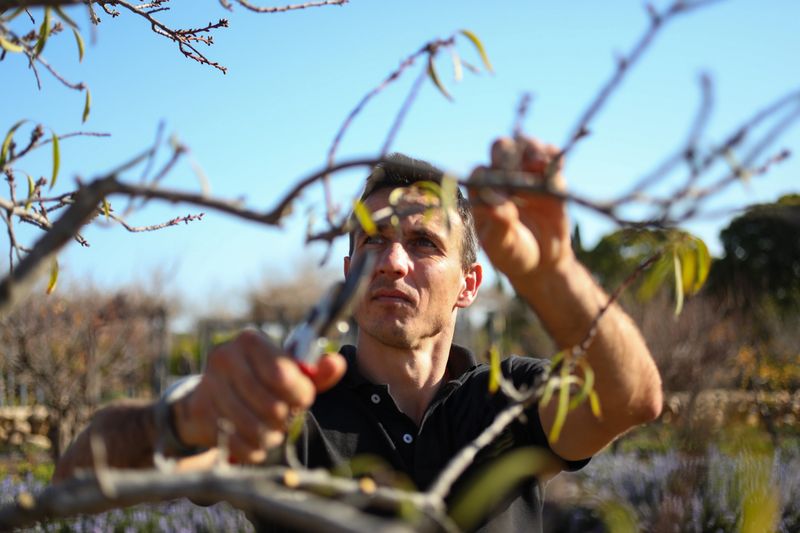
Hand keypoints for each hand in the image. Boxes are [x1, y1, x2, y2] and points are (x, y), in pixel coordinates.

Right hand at [172, 330, 345, 462]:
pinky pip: (235, 442)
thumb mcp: (292, 373)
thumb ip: (317, 372)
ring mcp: (209, 385)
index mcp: (251, 341)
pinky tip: (257, 444)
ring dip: (270, 436)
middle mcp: (225, 357)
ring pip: (253, 427)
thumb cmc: (262, 380)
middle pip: (270, 405)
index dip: (300, 395)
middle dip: (286, 418)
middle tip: (286, 418)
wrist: (213, 393)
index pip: (282, 375)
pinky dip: (252, 449)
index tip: (303, 400)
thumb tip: (336, 364)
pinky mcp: (200, 412)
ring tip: (273, 431)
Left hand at [470, 136, 572, 281]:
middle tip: (516, 172)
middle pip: (501, 148)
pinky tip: (555, 164)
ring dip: (531, 149)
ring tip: (538, 164)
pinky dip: (553, 156)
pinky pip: (551, 156)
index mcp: (481, 191)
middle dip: (508, 155)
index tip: (500, 194)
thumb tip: (497, 202)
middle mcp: (501, 176)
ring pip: (525, 145)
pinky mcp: (550, 177)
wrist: (541, 262)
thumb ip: (499, 222)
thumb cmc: (513, 253)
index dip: (488, 177)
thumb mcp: (502, 244)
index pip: (479, 173)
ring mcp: (526, 173)